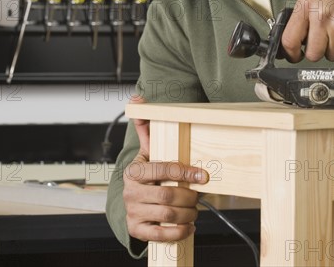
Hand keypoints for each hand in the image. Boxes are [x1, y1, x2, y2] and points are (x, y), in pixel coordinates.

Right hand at [123, 96, 208, 242]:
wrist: (131, 202)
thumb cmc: (146, 174)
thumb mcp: (146, 151)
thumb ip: (145, 127)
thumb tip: (138, 100)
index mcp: (134, 171)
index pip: (162, 169)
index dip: (185, 172)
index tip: (203, 175)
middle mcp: (130, 192)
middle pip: (167, 195)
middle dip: (189, 196)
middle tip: (198, 196)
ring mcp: (133, 211)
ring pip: (167, 214)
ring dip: (188, 213)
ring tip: (195, 210)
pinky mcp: (137, 229)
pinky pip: (161, 234)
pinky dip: (179, 231)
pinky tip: (188, 226)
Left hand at [282, 0, 333, 61]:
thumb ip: (301, 18)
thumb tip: (292, 41)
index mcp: (307, 5)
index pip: (289, 40)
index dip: (291, 53)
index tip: (295, 56)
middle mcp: (321, 16)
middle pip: (313, 54)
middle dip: (318, 51)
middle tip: (324, 41)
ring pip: (332, 55)